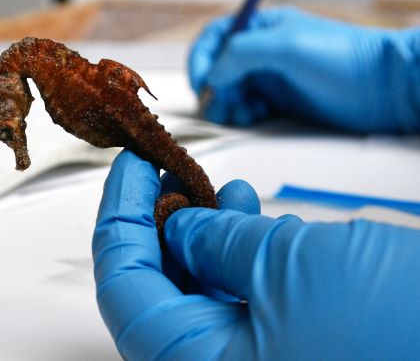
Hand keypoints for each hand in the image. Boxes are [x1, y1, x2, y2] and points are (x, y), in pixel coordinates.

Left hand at [93, 150, 419, 359]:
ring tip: (217, 191)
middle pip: (155, 293)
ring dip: (201, 237)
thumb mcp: (288, 266)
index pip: (123, 287)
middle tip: (164, 173)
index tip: (129, 168)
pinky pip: (241, 307)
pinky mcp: (289, 354)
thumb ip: (219, 244)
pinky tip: (254, 223)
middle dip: (159, 225)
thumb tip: (181, 226)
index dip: (119, 218)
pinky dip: (239, 260)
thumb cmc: (398, 332)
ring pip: (199, 298)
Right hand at [189, 7, 419, 131]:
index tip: (201, 84)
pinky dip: (242, 115)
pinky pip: (247, 108)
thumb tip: (212, 75)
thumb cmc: (341, 58)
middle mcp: (261, 51)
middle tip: (221, 106)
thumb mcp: (286, 46)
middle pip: (217, 68)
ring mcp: (270, 76)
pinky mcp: (280, 100)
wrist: (383, 88)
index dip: (200, 59)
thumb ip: (241, 53)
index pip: (214, 37)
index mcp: (260, 28)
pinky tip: (255, 118)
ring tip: (240, 115)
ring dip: (226, 105)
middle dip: (213, 88)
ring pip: (229, 91)